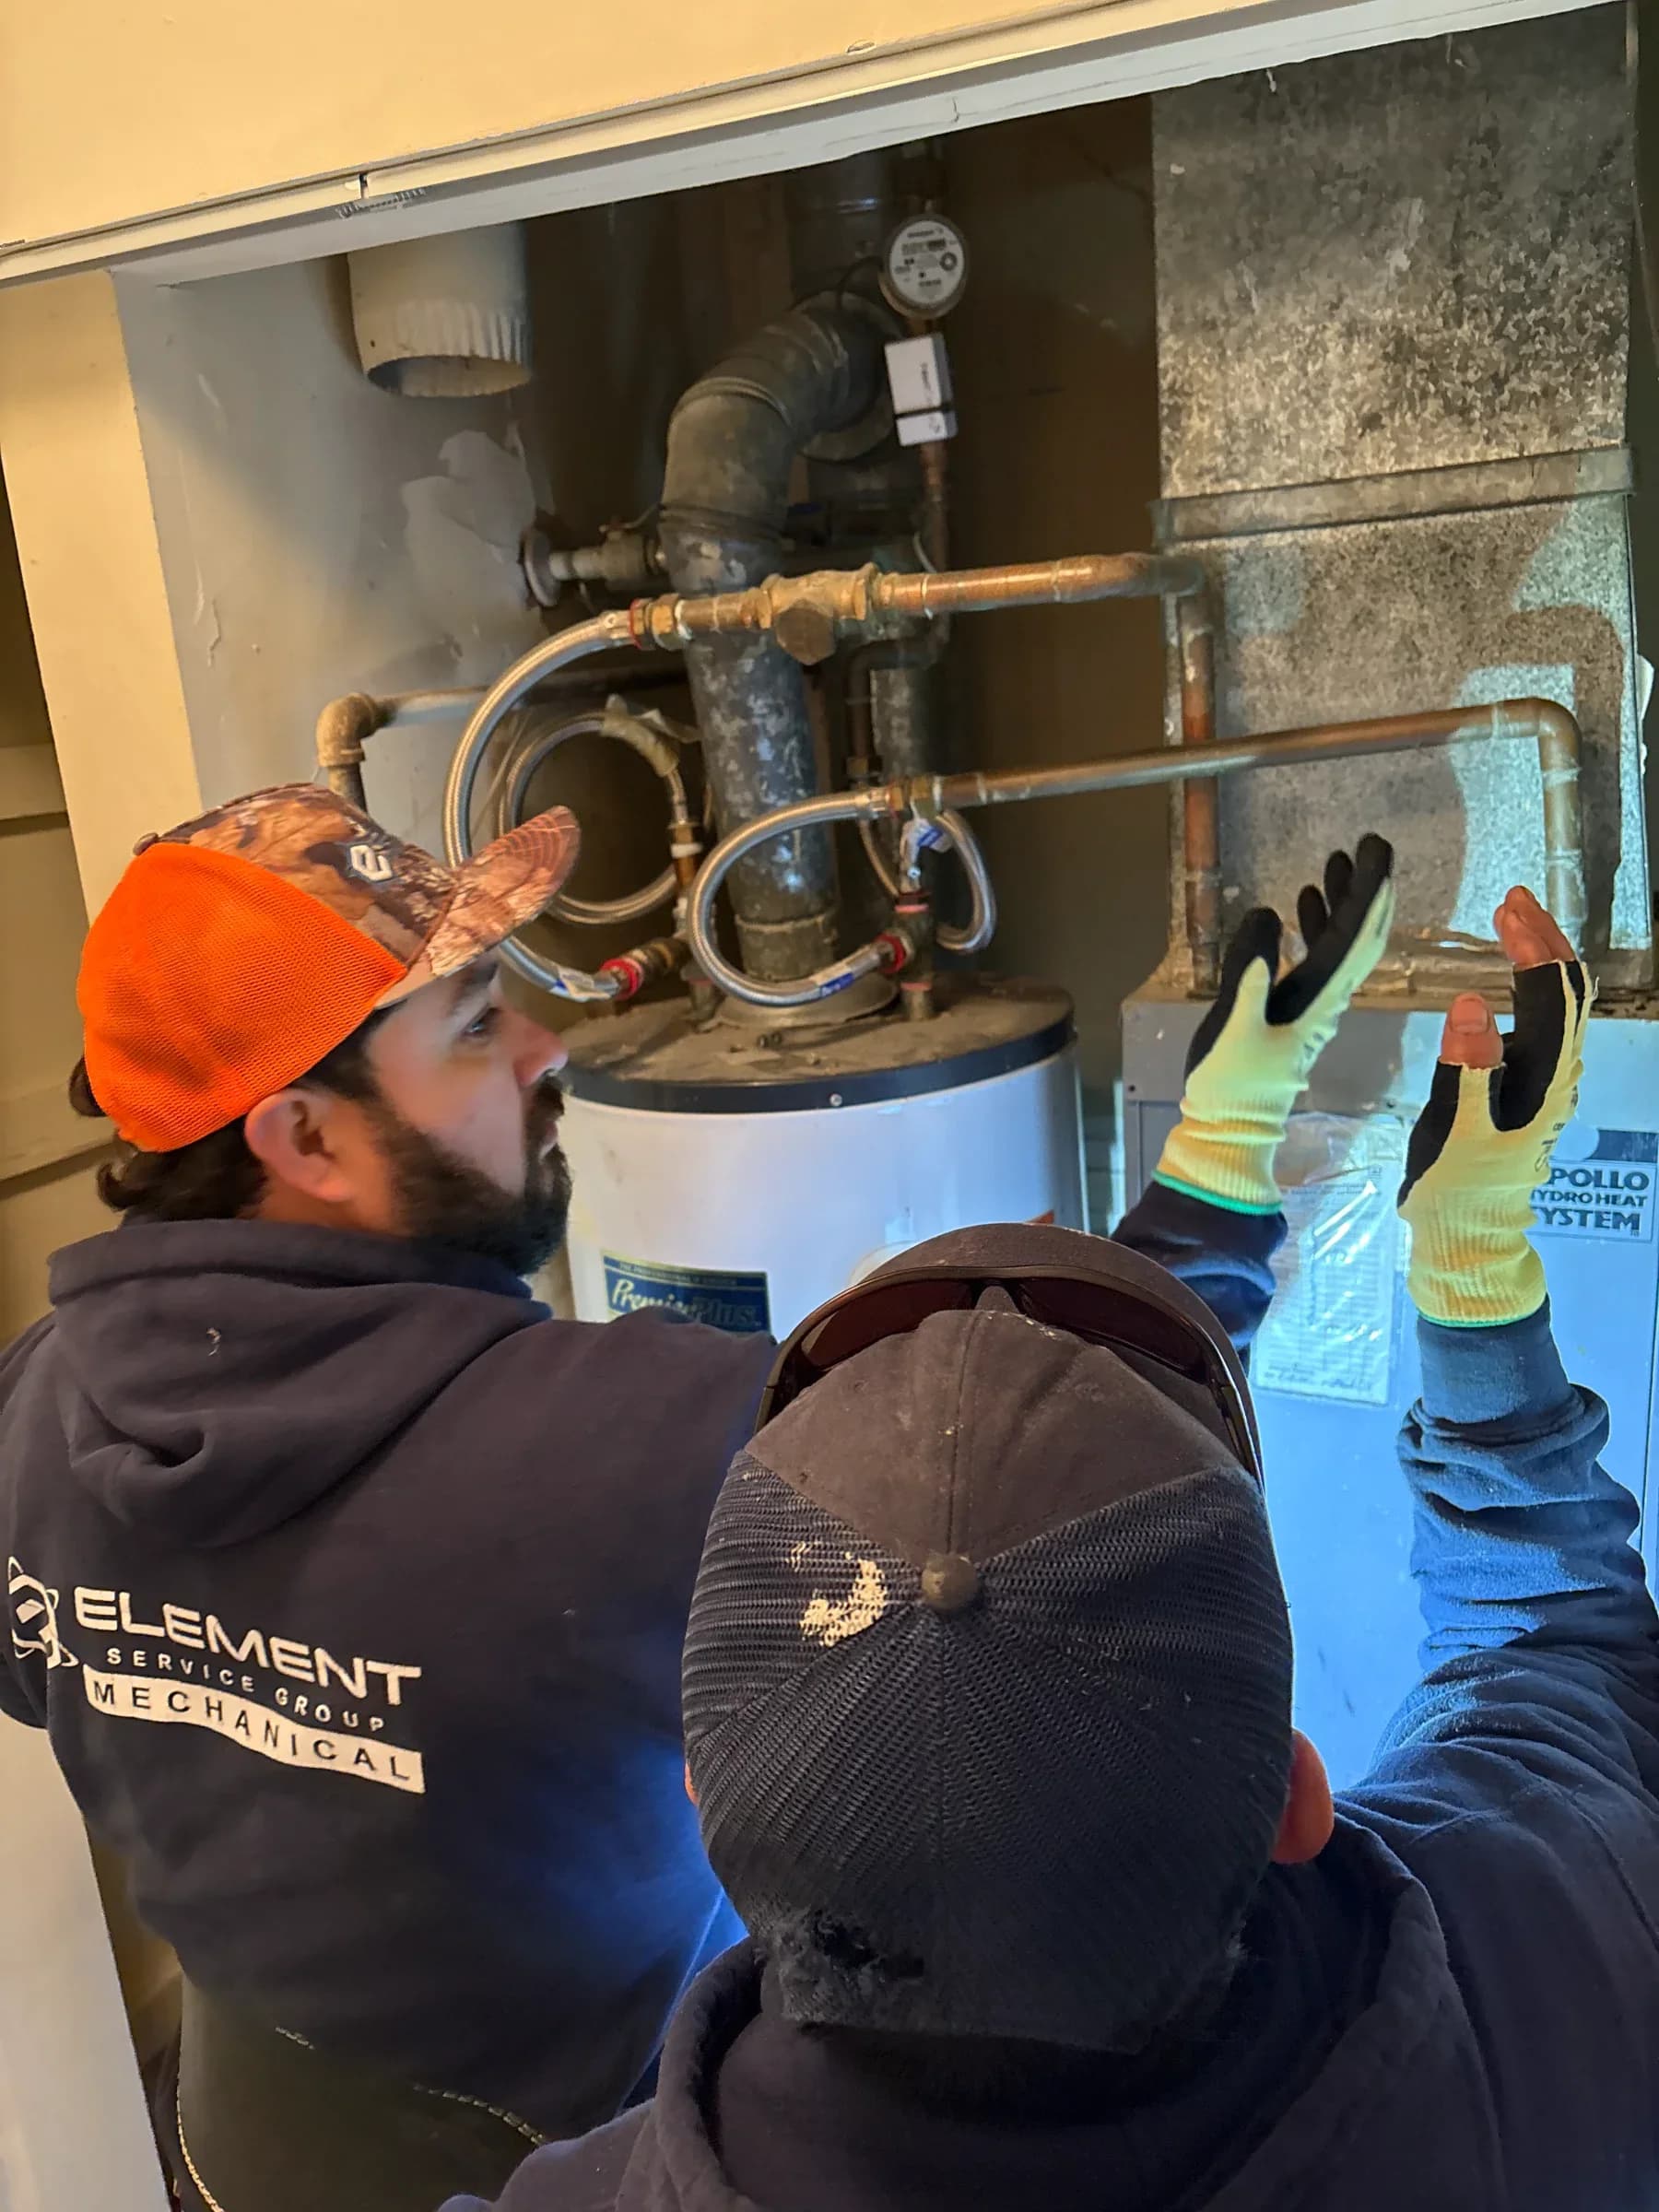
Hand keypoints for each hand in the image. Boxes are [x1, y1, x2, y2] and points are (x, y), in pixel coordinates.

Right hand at [1156, 836, 1395, 1212]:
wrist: (1230, 1130)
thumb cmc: (1231, 1084)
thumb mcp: (1233, 1027)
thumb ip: (1249, 973)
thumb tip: (1267, 915)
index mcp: (1318, 1000)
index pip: (1356, 939)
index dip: (1369, 894)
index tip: (1378, 853)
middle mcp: (1326, 1000)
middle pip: (1360, 938)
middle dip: (1366, 890)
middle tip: (1367, 844)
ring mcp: (1314, 1007)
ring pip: (1340, 948)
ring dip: (1342, 905)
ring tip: (1333, 863)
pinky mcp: (1297, 1014)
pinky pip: (1318, 962)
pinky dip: (1316, 931)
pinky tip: (1299, 909)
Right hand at [1398, 887, 1591, 1327]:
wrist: (1468, 1235)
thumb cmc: (1456, 1186)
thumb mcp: (1452, 1130)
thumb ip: (1464, 1067)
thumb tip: (1469, 1003)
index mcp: (1540, 1078)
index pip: (1550, 996)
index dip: (1534, 949)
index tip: (1506, 912)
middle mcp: (1553, 1074)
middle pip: (1566, 994)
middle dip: (1544, 942)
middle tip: (1513, 902)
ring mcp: (1543, 1082)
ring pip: (1558, 1009)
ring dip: (1540, 962)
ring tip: (1512, 926)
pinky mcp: (1527, 1091)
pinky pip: (1540, 1027)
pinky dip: (1529, 991)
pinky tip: (1505, 984)